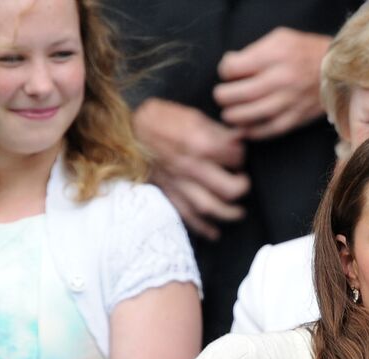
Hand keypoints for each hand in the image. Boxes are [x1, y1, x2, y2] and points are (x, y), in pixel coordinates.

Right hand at [134, 98, 248, 239]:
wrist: (126, 130)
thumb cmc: (161, 120)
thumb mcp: (192, 116)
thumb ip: (218, 131)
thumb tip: (241, 138)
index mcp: (199, 144)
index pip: (235, 158)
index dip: (242, 157)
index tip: (239, 156)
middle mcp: (191, 167)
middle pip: (229, 189)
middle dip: (241, 188)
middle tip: (242, 183)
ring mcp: (179, 183)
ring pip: (210, 207)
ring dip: (229, 213)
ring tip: (238, 212)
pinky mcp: (168, 193)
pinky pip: (187, 215)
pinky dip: (202, 228)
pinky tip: (214, 232)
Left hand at [215, 27, 329, 139]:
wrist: (338, 70)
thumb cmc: (305, 51)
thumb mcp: (279, 38)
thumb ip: (254, 51)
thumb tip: (231, 64)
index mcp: (274, 56)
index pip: (234, 68)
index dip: (225, 71)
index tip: (229, 72)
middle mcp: (281, 79)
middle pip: (240, 93)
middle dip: (223, 97)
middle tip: (221, 96)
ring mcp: (290, 101)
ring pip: (253, 114)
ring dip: (234, 117)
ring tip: (229, 114)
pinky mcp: (297, 117)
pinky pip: (271, 129)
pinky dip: (254, 132)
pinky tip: (245, 129)